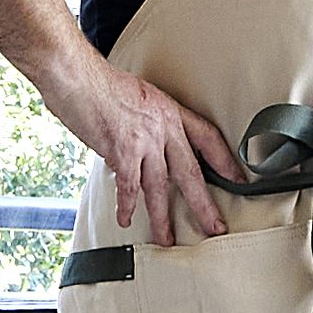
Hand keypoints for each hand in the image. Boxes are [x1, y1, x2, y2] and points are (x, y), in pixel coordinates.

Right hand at [38, 51, 246, 246]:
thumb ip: (146, 120)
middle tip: (214, 227)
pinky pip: (129, 187)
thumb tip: (142, 143)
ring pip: (161, 187)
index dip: (224, 160)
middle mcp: (163, 126)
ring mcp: (144, 140)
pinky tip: (126, 218)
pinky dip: (127, 205)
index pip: (207, 137)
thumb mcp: (136, 96)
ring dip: (163, 217)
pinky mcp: (122, 151)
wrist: (76, 73)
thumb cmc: (98, 81)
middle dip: (203, 204)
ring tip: (167, 239)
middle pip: (191, 172)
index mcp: (169, 110)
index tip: (237, 178)